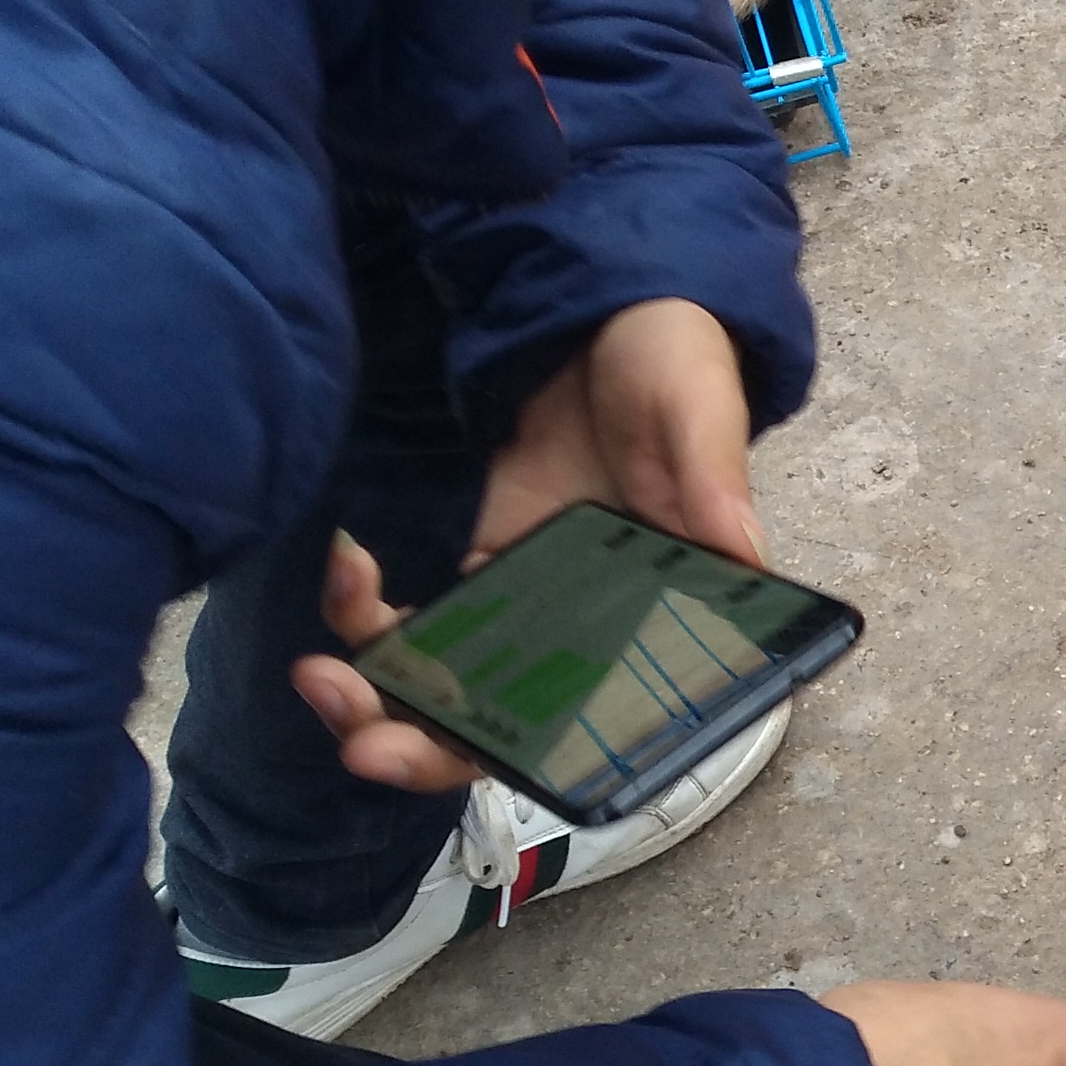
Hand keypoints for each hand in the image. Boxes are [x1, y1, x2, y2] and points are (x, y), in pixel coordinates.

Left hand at [288, 299, 764, 793]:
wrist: (609, 307)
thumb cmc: (675, 357)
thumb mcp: (701, 408)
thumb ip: (714, 478)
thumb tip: (746, 555)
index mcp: (665, 617)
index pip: (599, 722)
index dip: (527, 759)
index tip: (460, 750)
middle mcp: (597, 632)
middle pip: (508, 726)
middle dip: (422, 744)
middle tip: (358, 735)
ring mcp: (532, 603)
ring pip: (451, 688)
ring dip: (379, 696)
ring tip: (319, 674)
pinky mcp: (483, 563)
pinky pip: (416, 621)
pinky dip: (367, 614)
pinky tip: (350, 567)